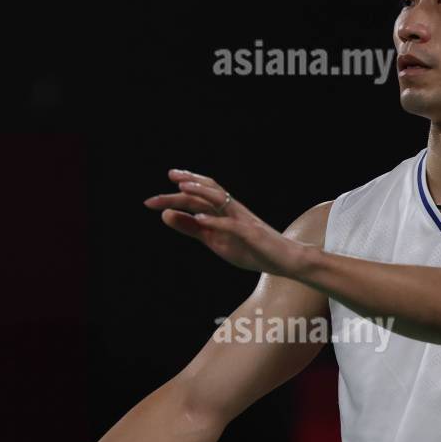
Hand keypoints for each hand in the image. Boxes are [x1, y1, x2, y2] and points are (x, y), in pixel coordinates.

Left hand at [144, 169, 308, 275]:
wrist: (285, 259)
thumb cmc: (251, 248)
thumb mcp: (214, 240)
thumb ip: (192, 228)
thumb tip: (166, 215)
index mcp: (223, 211)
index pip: (200, 193)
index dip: (183, 185)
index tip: (164, 182)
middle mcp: (233, 210)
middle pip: (205, 193)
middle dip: (181, 191)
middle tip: (155, 197)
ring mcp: (243, 220)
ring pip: (220, 200)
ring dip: (200, 193)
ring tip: (181, 189)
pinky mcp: (251, 234)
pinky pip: (232, 225)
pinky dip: (216, 221)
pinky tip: (201, 220)